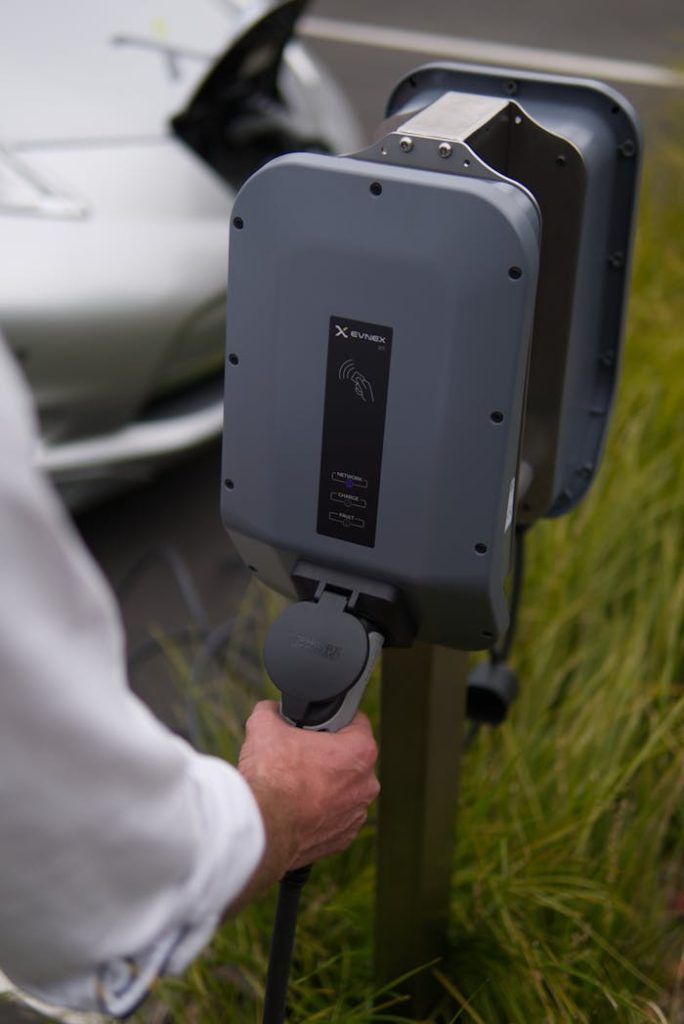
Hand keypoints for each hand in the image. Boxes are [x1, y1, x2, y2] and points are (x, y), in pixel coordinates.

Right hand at [235, 701, 378, 898]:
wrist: (261, 828)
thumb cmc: (271, 777)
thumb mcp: (265, 725)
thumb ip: (273, 710)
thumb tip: (271, 710)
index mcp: (360, 751)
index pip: (355, 721)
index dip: (331, 719)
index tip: (315, 725)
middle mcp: (366, 784)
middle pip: (348, 758)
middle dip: (326, 755)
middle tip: (299, 755)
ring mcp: (355, 815)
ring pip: (342, 790)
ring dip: (323, 786)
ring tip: (294, 784)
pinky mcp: (342, 840)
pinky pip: (333, 817)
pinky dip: (318, 813)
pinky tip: (295, 808)